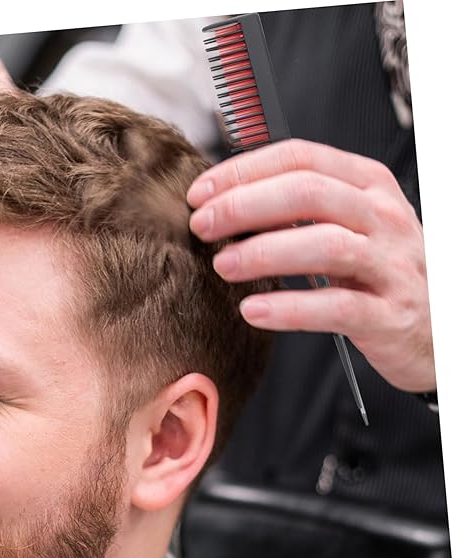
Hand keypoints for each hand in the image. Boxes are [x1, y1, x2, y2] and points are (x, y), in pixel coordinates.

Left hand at [187, 139, 434, 392]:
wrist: (439, 323)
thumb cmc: (378, 270)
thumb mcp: (347, 225)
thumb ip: (298, 211)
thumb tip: (224, 203)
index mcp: (367, 185)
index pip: (300, 159)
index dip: (244, 171)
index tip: (200, 193)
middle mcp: (383, 217)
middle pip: (309, 193)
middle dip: (244, 205)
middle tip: (202, 225)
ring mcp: (392, 265)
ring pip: (326, 245)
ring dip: (264, 253)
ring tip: (223, 265)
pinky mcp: (390, 314)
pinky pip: (338, 307)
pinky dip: (290, 308)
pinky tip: (253, 310)